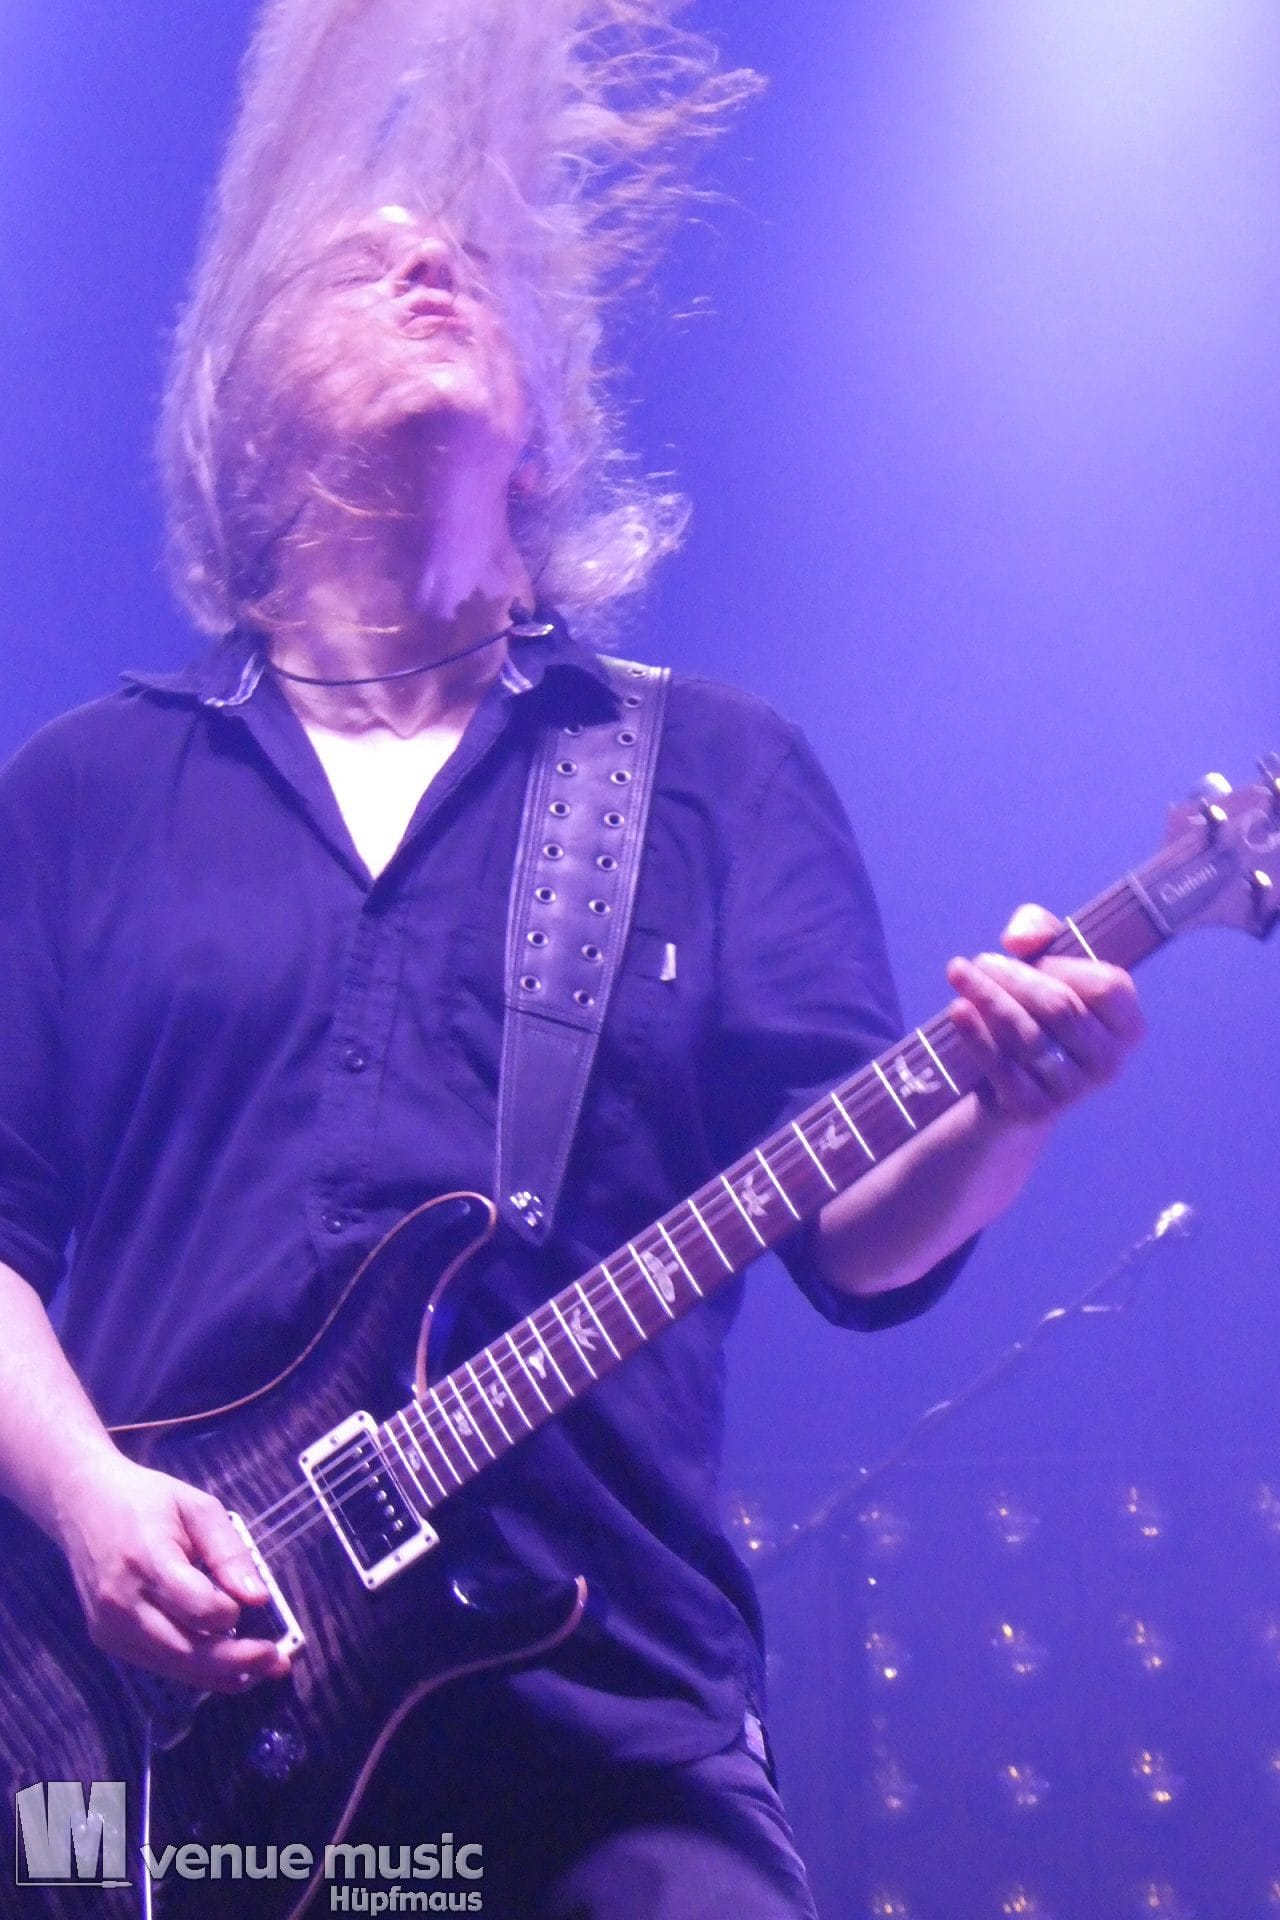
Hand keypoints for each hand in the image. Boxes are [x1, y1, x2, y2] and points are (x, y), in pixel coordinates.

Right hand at [52, 1449, 290, 1693]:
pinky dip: (192, 1667)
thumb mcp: (197, 1507)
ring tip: (260, 1670)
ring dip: (219, 1674)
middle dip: (237, 1661)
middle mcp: (122, 1601)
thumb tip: (258, 1598)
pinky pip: (157, 1662)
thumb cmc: (147, 1501)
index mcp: (147, 1560)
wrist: (82, 1503)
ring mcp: (109, 1625)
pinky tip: (223, 1663)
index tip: (255, 1602)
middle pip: (186, 1649)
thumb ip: (229, 1551)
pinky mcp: (106, 1638)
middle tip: (278, 1661)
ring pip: (172, 1666)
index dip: (231, 1611)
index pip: (199, 1608)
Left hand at [945, 903, 1143, 1123]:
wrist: (1008, 1086)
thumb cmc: (1034, 1009)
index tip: (1023, 953)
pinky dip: (976, 1035)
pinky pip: (1002, 1066)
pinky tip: (958, 1009)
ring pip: (1027, 1035)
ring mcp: (1074, 1091)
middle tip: (977, 961)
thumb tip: (1020, 940)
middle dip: (1013, 977)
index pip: (1106, 987)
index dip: (1061, 965)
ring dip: (988, 998)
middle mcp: (1109, 1062)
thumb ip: (1039, 930)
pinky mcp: (1035, 1110)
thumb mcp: (1044, 961)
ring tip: (958, 973)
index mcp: (1128, 1025)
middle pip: (1060, 1008)